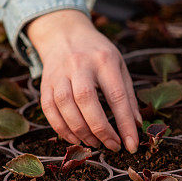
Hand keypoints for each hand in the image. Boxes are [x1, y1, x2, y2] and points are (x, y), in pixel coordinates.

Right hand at [27, 9, 140, 152]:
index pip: (116, 96)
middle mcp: (79, 65)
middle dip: (101, 130)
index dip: (124, 123)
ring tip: (96, 144)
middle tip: (113, 146)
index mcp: (104, 60)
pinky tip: (76, 138)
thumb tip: (136, 126)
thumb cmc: (98, 54)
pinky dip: (62, 129)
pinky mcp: (45, 83)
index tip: (132, 145)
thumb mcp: (119, 66)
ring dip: (81, 131)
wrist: (64, 33)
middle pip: (86, 100)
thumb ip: (128, 95)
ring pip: (65, 106)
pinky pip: (49, 110)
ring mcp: (59, 73)